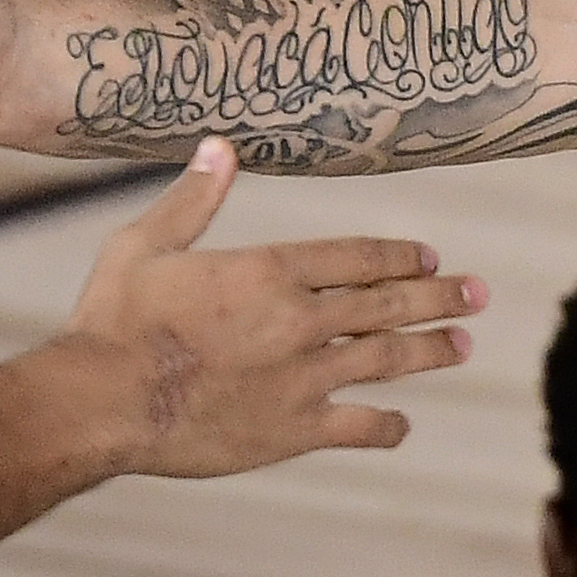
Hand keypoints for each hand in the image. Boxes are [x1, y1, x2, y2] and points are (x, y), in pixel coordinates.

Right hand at [40, 140, 484, 475]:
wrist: (98, 403)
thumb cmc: (114, 321)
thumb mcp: (145, 245)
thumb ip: (193, 198)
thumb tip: (220, 145)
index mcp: (270, 272)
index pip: (357, 257)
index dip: (397, 256)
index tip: (428, 258)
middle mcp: (299, 321)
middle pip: (387, 304)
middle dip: (439, 297)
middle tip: (478, 293)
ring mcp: (302, 378)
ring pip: (386, 360)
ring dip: (430, 351)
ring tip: (464, 344)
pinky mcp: (291, 430)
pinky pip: (356, 427)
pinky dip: (384, 426)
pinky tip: (400, 425)